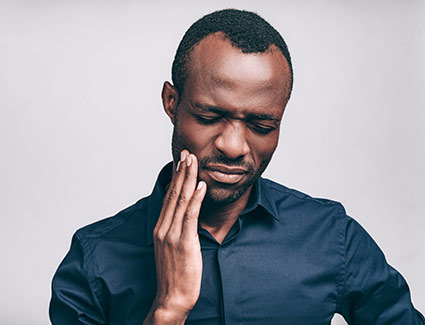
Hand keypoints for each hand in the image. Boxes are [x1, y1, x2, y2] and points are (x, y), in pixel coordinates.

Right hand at [144, 150, 206, 323]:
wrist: (171, 297)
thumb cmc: (174, 274)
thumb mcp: (172, 248)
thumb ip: (177, 230)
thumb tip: (185, 216)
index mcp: (161, 228)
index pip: (169, 197)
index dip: (176, 178)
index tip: (181, 162)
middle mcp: (164, 227)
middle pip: (173, 194)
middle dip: (181, 171)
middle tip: (187, 153)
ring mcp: (172, 234)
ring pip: (181, 200)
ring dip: (188, 178)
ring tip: (193, 161)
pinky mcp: (184, 242)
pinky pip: (190, 216)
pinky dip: (196, 199)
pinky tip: (201, 185)